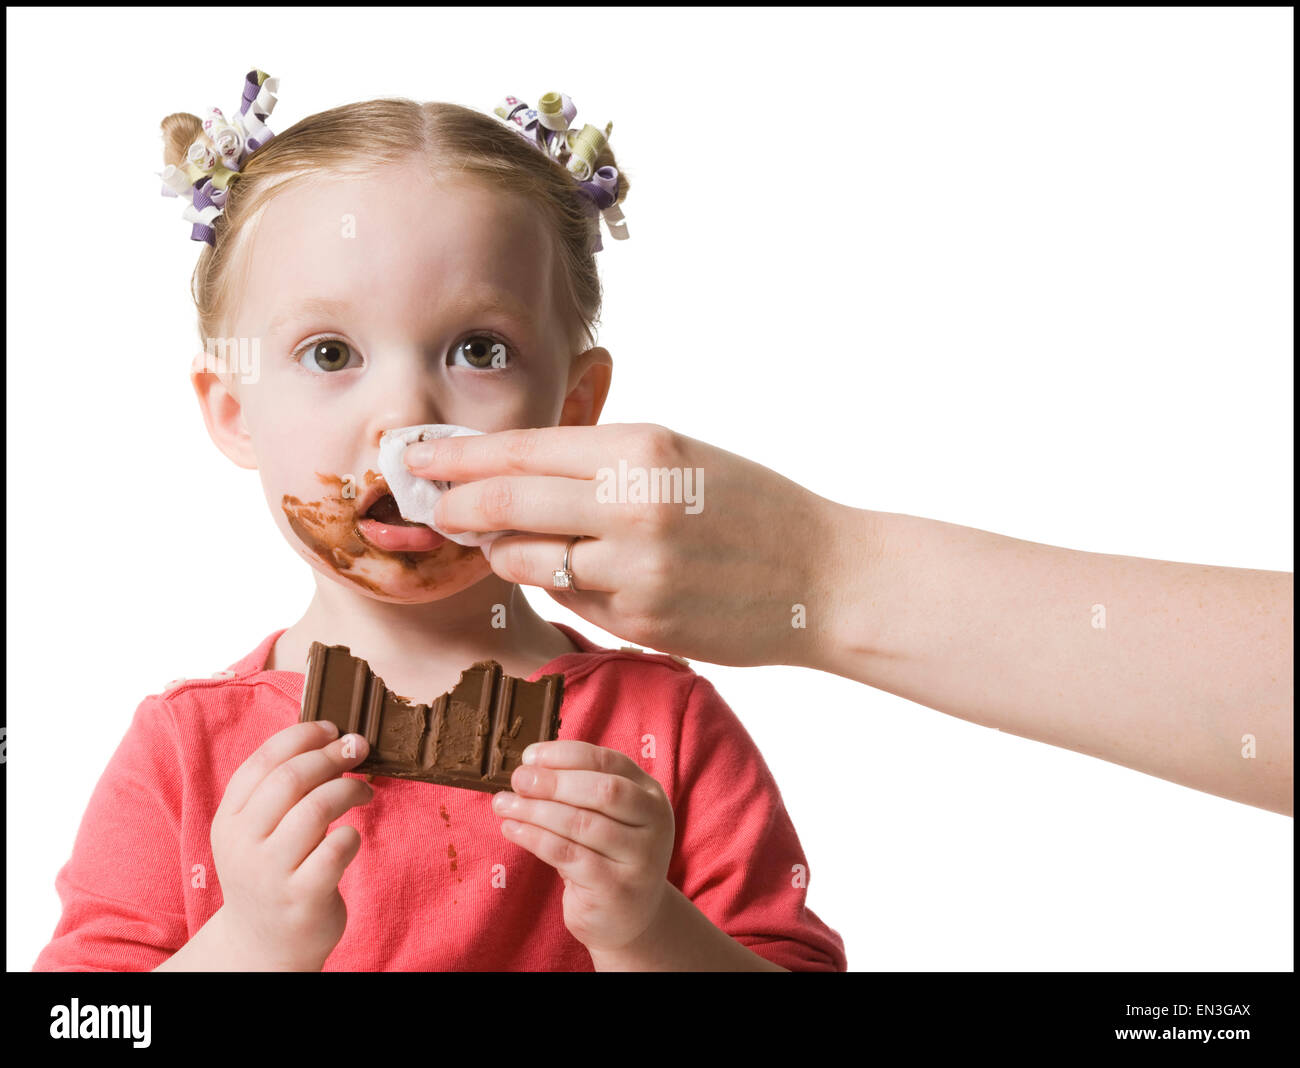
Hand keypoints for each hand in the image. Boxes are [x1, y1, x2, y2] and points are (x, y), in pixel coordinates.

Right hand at [209, 720, 373, 969]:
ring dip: (349, 790)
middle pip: (290, 779)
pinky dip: (352, 835)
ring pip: (316, 808)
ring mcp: (271, 873)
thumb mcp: (257, 830)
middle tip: (358, 749)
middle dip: (331, 756)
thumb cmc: (271, 873)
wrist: (263, 946)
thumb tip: (328, 734)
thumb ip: (279, 788)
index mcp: (229, 819)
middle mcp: (243, 844)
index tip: (331, 729)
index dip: (302, 736)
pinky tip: (351, 838)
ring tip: (364, 793)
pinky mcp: (302, 898)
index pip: (262, 761)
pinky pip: (336, 849)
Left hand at [405, 423, 849, 667]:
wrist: (822, 576)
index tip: (420, 457)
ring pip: (524, 559)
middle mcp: (631, 506)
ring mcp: (634, 570)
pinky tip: (569, 570)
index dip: (457, 456)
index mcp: (642, 449)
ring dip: (500, 550)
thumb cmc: (750, 507)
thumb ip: (600, 461)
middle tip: (431, 506)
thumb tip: (514, 471)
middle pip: (502, 503)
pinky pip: (567, 597)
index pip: (520, 449)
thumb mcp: (680, 455)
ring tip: (503, 541)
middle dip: (452, 506)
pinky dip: (554, 581)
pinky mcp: (639, 621)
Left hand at [491, 740, 674, 954]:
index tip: (531, 755)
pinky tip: (511, 829)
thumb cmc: (606, 857)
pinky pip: (567, 854)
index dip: (567, 755)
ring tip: (504, 804)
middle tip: (517, 779)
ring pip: (581, 823)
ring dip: (536, 810)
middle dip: (553, 781)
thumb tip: (528, 768)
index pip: (609, 762)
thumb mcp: (603, 819)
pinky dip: (534, 838)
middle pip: (602, 791)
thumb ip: (578, 791)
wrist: (628, 919)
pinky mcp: (616, 888)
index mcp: (651, 795)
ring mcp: (640, 858)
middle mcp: (655, 823)